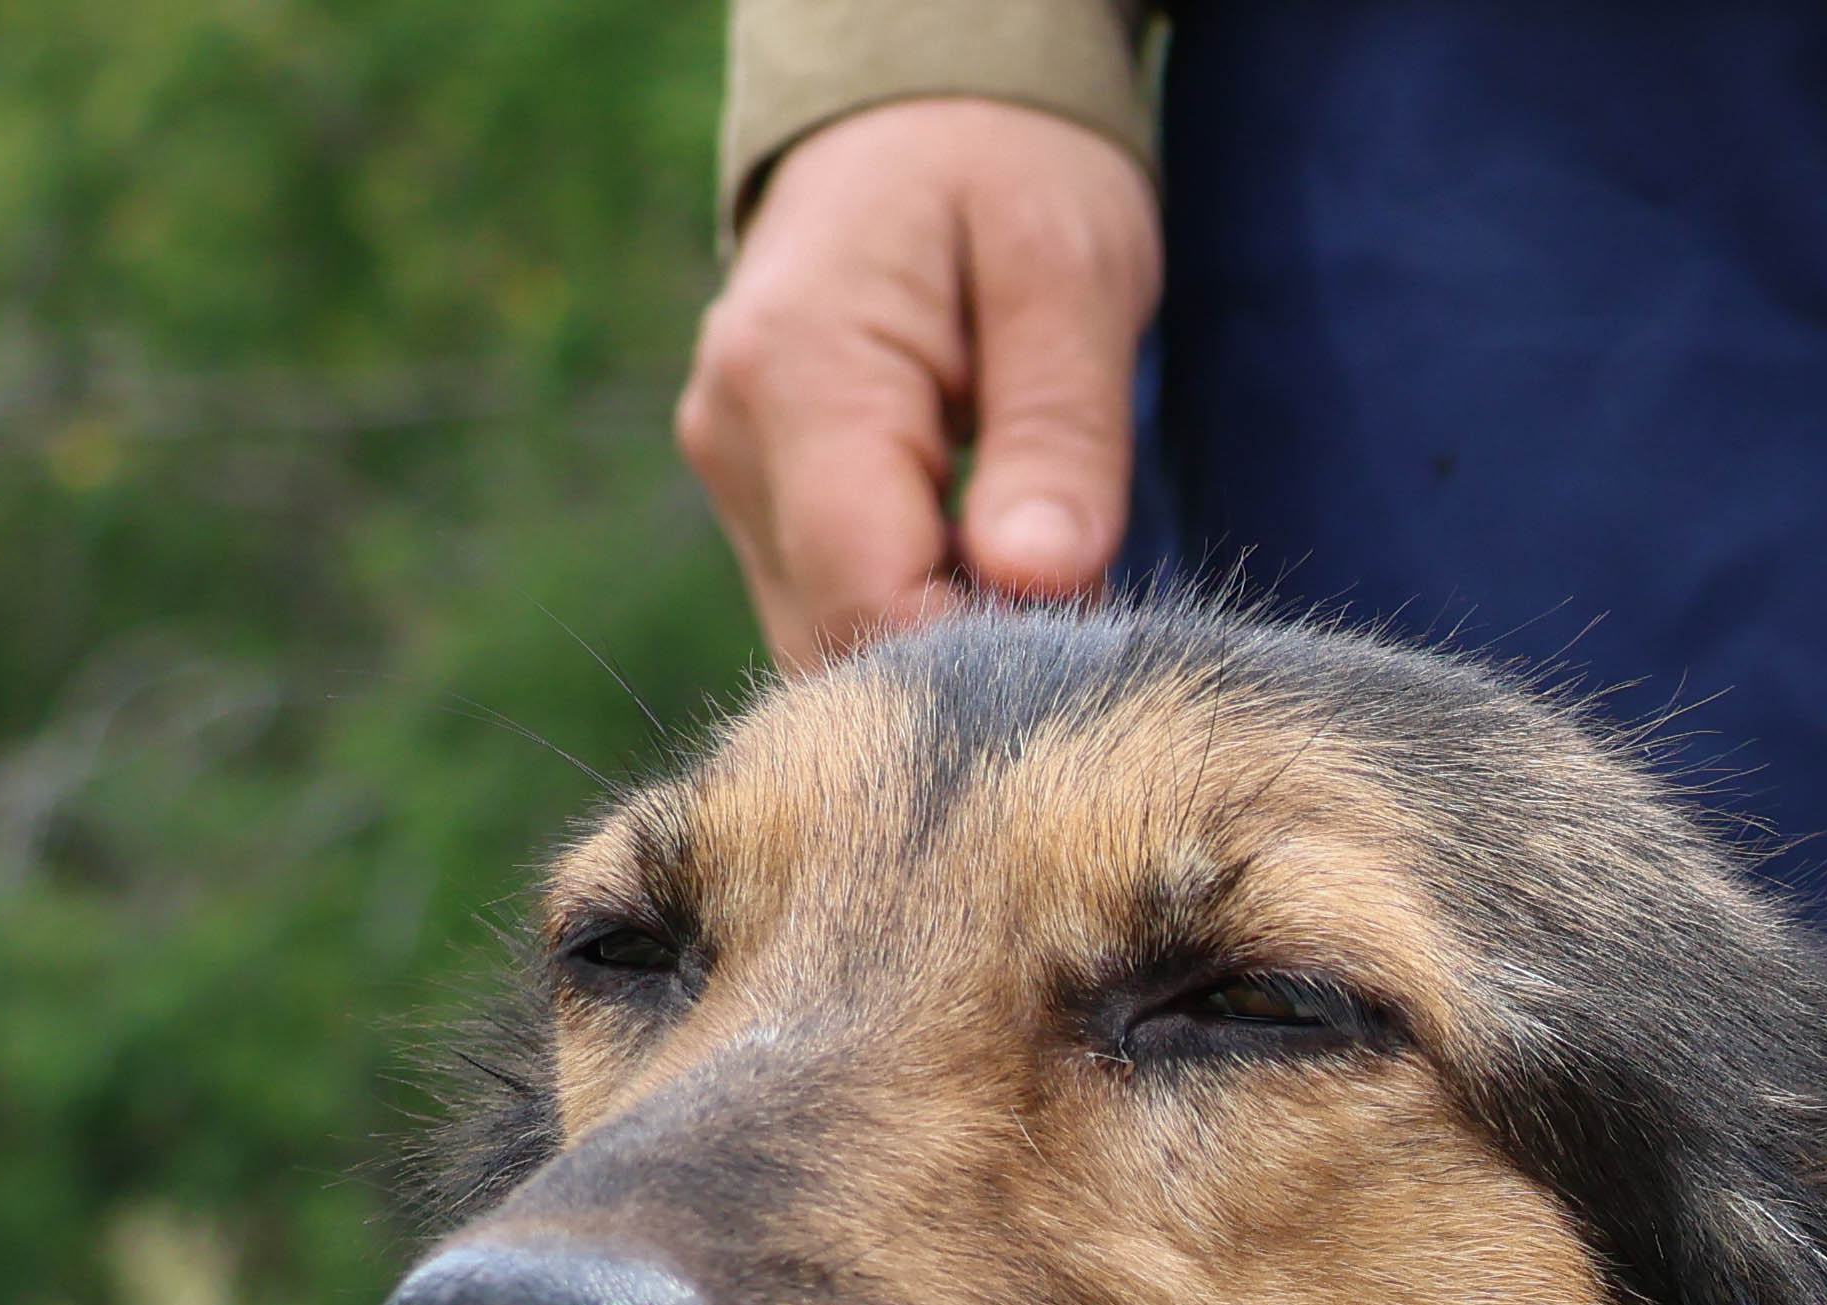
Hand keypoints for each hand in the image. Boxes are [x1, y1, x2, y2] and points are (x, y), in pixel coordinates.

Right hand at [677, 96, 1163, 665]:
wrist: (916, 113)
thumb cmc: (1006, 168)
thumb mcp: (1069, 273)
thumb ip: (1057, 432)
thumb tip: (1038, 581)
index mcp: (797, 376)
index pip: (868, 600)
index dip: (985, 660)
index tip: (1093, 645)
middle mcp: (735, 440)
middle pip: (838, 643)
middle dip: (971, 668)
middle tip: (1092, 618)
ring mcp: (733, 474)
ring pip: (830, 642)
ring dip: (947, 646)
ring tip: (1047, 574)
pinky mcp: (758, 496)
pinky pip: (834, 605)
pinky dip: (920, 615)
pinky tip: (995, 567)